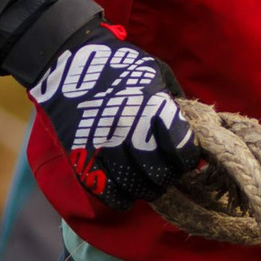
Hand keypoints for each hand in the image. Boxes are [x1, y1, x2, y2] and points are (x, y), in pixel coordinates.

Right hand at [29, 22, 203, 208]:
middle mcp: (132, 130)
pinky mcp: (82, 156)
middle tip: (166, 172)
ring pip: (136, 187)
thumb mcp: (156, 71)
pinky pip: (106, 192)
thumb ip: (175, 102)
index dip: (188, 159)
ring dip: (147, 189)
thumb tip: (192, 131)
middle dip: (169, 177)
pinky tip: (126, 195)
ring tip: (148, 182)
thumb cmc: (118, 63)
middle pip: (161, 173)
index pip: (183, 151)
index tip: (185, 157)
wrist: (68, 61)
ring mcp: (105, 146)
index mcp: (154, 107)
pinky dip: (120, 199)